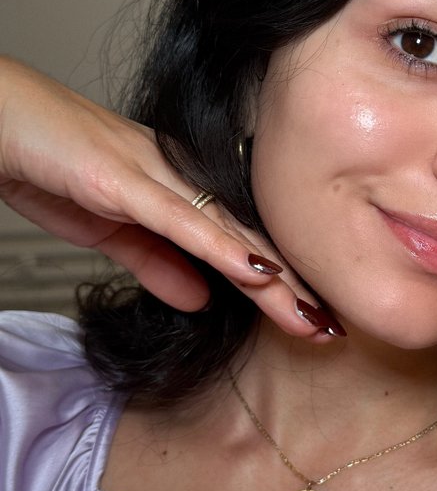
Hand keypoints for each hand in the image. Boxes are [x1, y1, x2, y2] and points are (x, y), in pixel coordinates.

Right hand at [0, 58, 342, 339]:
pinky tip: (259, 273)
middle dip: (294, 288)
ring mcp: (156, 176)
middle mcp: (179, 179)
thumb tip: (201, 298)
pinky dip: (222, 248)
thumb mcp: (111, 232)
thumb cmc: (49, 162)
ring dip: (274, 279)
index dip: (281, 282)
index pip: (242, 241)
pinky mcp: (124, 180)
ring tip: (312, 315)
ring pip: (230, 232)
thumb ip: (157, 263)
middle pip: (250, 239)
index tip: (313, 319)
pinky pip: (182, 219)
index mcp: (178, 190)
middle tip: (333, 328)